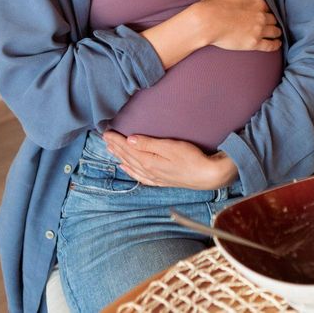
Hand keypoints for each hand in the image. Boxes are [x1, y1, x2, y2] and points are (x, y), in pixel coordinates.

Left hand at [102, 131, 238, 189]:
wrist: (208, 176)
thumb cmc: (192, 158)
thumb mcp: (171, 147)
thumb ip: (149, 144)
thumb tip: (130, 139)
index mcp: (149, 161)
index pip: (128, 148)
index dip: (117, 140)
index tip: (106, 132)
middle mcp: (149, 170)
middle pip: (128, 157)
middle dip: (115, 147)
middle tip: (105, 138)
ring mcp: (155, 177)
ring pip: (132, 166)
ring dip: (120, 157)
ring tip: (111, 150)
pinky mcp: (161, 180)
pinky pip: (140, 176)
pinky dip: (130, 171)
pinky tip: (126, 168)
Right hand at [195, 0, 281, 51]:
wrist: (207, 21)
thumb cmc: (215, 3)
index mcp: (258, 2)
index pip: (270, 5)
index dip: (268, 8)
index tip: (267, 11)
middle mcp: (261, 16)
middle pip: (274, 18)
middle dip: (273, 20)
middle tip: (273, 22)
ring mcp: (259, 30)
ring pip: (275, 31)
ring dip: (277, 31)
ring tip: (277, 33)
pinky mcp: (254, 43)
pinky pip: (271, 45)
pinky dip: (276, 44)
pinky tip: (277, 43)